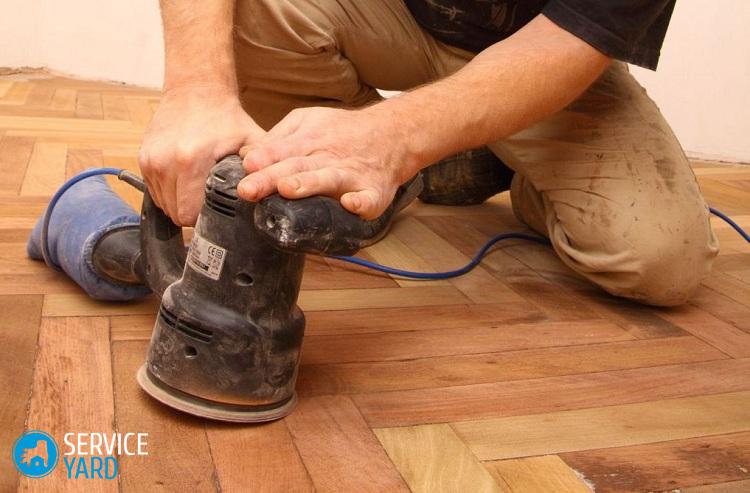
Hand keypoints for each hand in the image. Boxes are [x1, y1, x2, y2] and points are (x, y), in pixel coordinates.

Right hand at [139, 84, 264, 224]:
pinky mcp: (143, 158)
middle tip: (209, 200)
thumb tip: (269, 199)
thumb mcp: (251, 142)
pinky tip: (185, 179)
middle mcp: (165, 162)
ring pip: (163, 205)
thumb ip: (262, 171)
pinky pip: (154, 191)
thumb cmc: (225, 118)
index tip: (217, 211)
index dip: (205, 218)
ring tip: (197, 187)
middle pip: (175, 213)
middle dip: (193, 213)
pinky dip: (169, 191)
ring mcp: (151, 160)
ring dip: (179, 203)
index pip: (189, 215)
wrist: (196, 89)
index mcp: (190, 161)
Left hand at [237, 106, 417, 219]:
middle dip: (272, 178)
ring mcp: (351, 175)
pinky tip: (351, 204)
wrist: (393, 134)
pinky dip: (361, 202)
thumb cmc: (343, 133)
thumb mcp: (308, 122)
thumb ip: (277, 139)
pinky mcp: (374, 192)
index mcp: (309, 142)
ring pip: (328, 179)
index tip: (245, 169)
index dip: (262, 161)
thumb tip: (245, 155)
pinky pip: (368, 199)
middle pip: (297, 166)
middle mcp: (328, 158)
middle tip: (249, 189)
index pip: (280, 152)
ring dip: (309, 185)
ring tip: (289, 189)